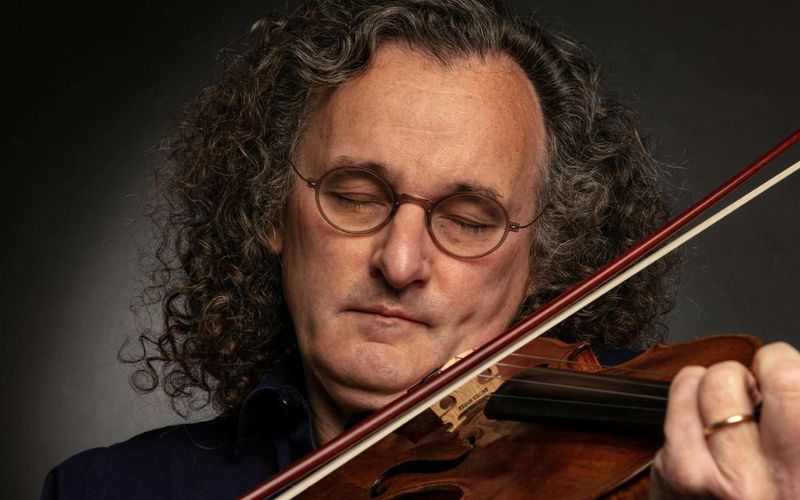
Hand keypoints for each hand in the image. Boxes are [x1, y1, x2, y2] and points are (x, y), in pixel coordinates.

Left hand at [650, 342, 799, 498]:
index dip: (781, 364)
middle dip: (745, 373)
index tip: (778, 371)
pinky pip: (677, 402)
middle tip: (753, 392)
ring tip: (727, 405)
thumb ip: (796, 423)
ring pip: (703, 382)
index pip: (787, 380)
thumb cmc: (777, 497)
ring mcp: (710, 479)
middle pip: (737, 377)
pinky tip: (703, 416)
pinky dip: (688, 396)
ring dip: (714, 382)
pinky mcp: (674, 477)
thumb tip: (782, 372)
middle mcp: (762, 482)